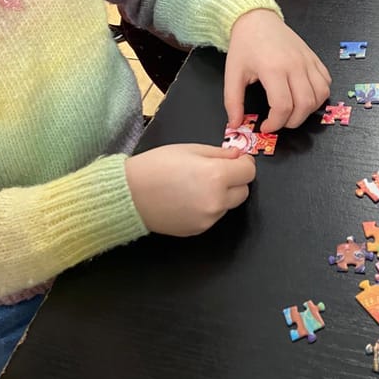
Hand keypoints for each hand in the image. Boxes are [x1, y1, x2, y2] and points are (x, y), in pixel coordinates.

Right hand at [125, 144, 255, 235]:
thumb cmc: (155, 167)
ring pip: (228, 205)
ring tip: (195, 185)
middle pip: (243, 191)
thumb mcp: (190, 149)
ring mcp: (208, 219)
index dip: (242, 163)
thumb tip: (237, 156)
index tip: (234, 160)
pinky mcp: (198, 230)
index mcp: (216, 176)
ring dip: (221, 195)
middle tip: (215, 171)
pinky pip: (213, 216)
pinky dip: (207, 207)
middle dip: (234, 180)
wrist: (129, 195)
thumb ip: (219, 153)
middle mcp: (216, 201)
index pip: (249, 172)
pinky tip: (188, 198)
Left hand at [224, 9, 330, 132]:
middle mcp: (295, 65)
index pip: (283, 106)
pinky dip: (319, 95)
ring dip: (308, 111)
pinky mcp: (314, 58)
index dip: (275, 124)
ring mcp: (307, 61)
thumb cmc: (245, 45)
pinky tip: (304, 96)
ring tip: (292, 111)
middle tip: (279, 122)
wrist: (257, 19)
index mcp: (273, 69)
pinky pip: (326, 82)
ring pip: (320, 95)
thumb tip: (235, 124)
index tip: (266, 127)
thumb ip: (233, 102)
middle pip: (305, 105)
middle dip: (292, 122)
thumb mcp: (233, 74)